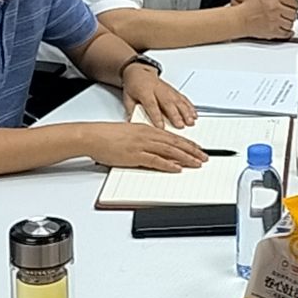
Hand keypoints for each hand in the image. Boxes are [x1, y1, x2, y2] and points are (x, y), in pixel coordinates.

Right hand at [75, 122, 207, 171]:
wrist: (93, 136)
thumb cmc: (108, 135)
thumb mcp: (130, 132)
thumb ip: (143, 138)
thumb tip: (153, 146)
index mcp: (147, 129)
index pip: (173, 137)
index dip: (188, 143)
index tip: (198, 148)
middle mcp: (147, 135)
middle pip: (175, 143)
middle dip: (192, 150)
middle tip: (204, 157)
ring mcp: (142, 145)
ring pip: (169, 151)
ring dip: (185, 158)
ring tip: (196, 163)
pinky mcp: (135, 155)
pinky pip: (155, 160)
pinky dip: (168, 164)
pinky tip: (177, 168)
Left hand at [122, 66, 195, 127]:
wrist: (139, 72)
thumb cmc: (134, 85)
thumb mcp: (127, 97)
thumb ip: (131, 110)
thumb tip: (132, 123)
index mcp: (145, 91)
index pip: (151, 104)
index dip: (156, 116)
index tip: (161, 126)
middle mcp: (158, 90)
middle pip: (168, 103)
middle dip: (175, 115)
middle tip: (180, 125)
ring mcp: (167, 90)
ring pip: (178, 100)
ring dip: (185, 111)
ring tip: (190, 121)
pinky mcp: (174, 90)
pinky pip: (183, 98)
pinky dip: (190, 106)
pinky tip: (194, 114)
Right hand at [235, 0, 297, 39]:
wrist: (238, 19)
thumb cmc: (245, 5)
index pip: (294, 1)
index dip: (295, 4)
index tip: (294, 6)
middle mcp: (277, 9)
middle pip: (293, 13)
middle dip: (291, 14)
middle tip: (288, 14)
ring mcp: (276, 21)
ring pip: (290, 24)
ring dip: (288, 23)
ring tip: (284, 21)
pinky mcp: (273, 32)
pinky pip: (286, 33)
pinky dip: (288, 33)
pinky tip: (286, 30)